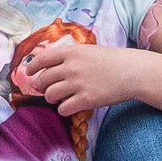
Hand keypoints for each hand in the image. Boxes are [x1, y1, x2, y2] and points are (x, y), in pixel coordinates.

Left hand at [17, 40, 145, 118]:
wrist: (133, 71)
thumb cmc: (112, 60)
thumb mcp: (88, 51)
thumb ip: (69, 57)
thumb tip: (47, 67)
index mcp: (72, 52)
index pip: (42, 59)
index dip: (32, 67)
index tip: (28, 72)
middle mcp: (72, 67)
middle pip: (43, 79)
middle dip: (43, 86)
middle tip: (48, 88)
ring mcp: (78, 84)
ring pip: (50, 95)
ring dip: (52, 98)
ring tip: (61, 97)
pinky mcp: (86, 100)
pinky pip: (63, 108)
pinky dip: (64, 109)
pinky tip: (71, 106)